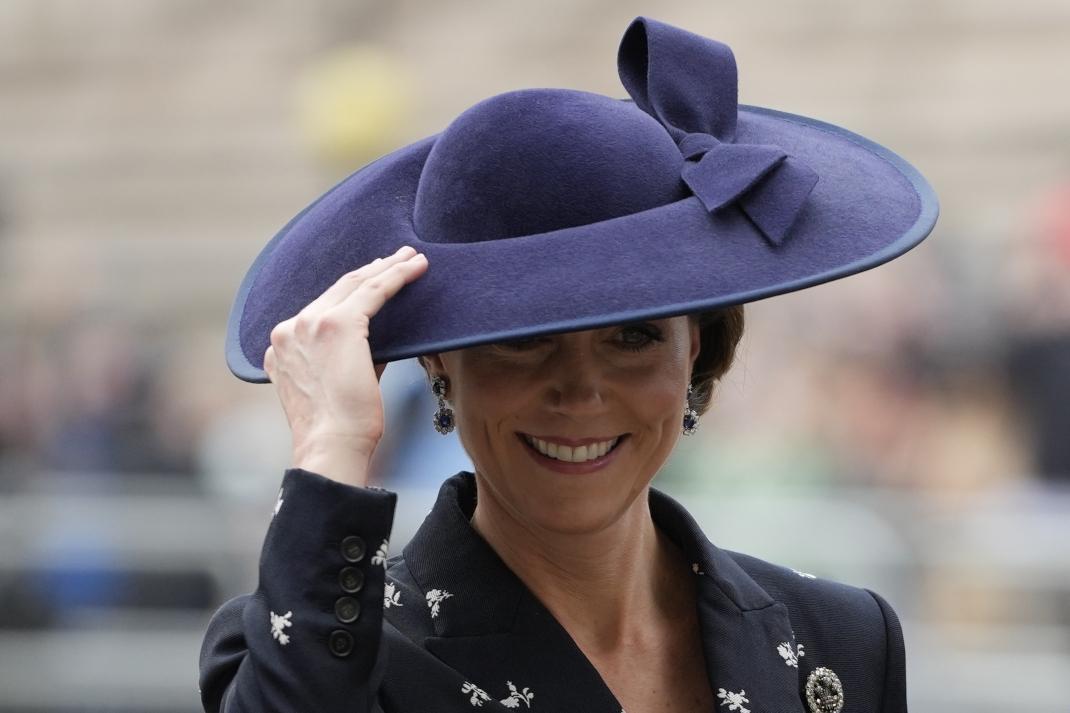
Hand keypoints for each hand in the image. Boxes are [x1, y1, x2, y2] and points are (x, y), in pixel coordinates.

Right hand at [263, 245, 428, 486]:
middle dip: (371, 270)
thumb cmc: (341, 427)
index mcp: (282, 346)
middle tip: (397, 258)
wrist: (332, 445)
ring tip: (411, 259)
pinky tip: (415, 268)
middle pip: (337, 289)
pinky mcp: (337, 325)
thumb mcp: (338, 382)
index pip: (321, 307)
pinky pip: (373, 292)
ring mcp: (308, 325)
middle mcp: (288, 330)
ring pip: (355, 284)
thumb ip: (351, 354)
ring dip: (387, 268)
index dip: (351, 289)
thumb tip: (382, 337)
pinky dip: (396, 277)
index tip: (373, 278)